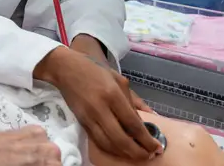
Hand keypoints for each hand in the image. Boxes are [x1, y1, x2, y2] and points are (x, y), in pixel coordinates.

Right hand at [34, 47, 161, 160]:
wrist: (66, 69)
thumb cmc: (95, 71)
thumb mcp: (119, 80)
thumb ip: (134, 101)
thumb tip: (150, 120)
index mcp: (113, 95)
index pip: (133, 124)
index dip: (146, 139)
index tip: (157, 148)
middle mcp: (100, 108)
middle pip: (121, 139)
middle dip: (138, 152)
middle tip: (149, 155)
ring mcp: (89, 117)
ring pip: (108, 144)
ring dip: (125, 154)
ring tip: (137, 155)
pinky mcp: (81, 122)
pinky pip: (98, 142)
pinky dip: (111, 149)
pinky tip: (121, 150)